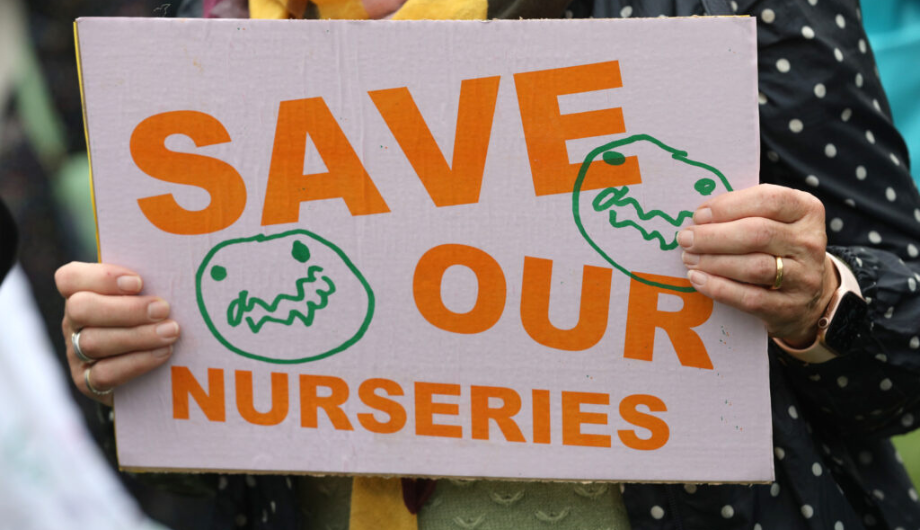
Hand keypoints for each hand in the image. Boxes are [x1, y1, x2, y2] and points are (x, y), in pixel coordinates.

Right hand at [55, 262, 178, 404]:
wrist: (148, 371)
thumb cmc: (150, 319)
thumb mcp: (146, 297)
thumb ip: (148, 284)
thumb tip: (174, 270)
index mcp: (81, 294)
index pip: (70, 278)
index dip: (101, 277)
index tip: (138, 282)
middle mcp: (73, 322)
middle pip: (81, 308)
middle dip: (126, 309)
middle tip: (163, 309)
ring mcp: (75, 353)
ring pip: (93, 342)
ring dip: (138, 336)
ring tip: (171, 332)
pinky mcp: (86, 382)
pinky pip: (105, 374)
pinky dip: (137, 362)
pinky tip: (163, 353)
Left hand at [677, 184, 838, 346]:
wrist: (805, 296)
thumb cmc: (776, 248)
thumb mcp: (772, 222)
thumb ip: (743, 214)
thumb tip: (699, 218)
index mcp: (806, 210)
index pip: (768, 199)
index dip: (728, 206)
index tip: (699, 215)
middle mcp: (809, 242)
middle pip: (757, 234)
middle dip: (714, 236)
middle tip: (686, 239)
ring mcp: (804, 277)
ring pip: (754, 267)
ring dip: (713, 262)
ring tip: (689, 258)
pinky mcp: (790, 307)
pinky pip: (750, 298)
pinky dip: (719, 288)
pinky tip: (698, 279)